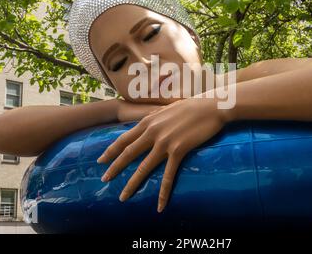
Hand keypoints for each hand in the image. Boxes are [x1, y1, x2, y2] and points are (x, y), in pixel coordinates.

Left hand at [97, 97, 228, 212]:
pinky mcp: (179, 151)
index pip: (124, 138)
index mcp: (148, 122)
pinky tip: (160, 205)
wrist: (211, 106)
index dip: (111, 150)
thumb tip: (148, 123)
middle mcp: (152, 132)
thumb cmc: (191, 106)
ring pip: (144, 168)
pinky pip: (168, 175)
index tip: (101, 160)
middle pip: (128, 154)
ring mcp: (164, 142)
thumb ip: (155, 118)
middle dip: (114, 168)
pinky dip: (163, 192)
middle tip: (104, 180)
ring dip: (132, 184)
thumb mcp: (167, 110)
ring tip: (123, 196)